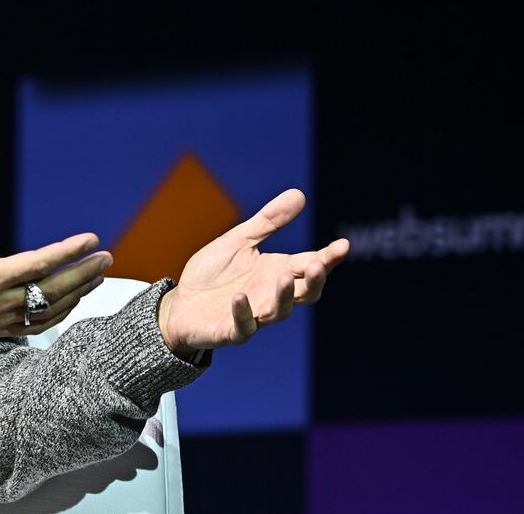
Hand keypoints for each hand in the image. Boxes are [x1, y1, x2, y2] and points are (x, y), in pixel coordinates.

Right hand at [0, 172, 110, 359]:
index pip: (38, 263)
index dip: (68, 250)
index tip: (90, 239)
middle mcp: (0, 302)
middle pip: (54, 289)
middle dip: (84, 272)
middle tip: (107, 258)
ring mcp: (1, 320)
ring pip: (50, 309)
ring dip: (77, 293)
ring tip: (97, 278)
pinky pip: (37, 327)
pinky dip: (59, 315)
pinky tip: (70, 306)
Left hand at [157, 188, 349, 355]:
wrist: (181, 305)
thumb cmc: (213, 273)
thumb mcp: (239, 241)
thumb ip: (269, 222)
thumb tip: (300, 193)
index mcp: (277, 272)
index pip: (310, 265)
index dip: (328, 257)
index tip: (342, 245)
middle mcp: (271, 296)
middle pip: (304, 293)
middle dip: (314, 280)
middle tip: (319, 264)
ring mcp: (253, 315)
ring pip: (278, 311)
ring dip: (284, 296)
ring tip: (284, 276)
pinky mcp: (230, 331)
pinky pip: (242, 326)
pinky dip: (243, 313)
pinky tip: (240, 297)